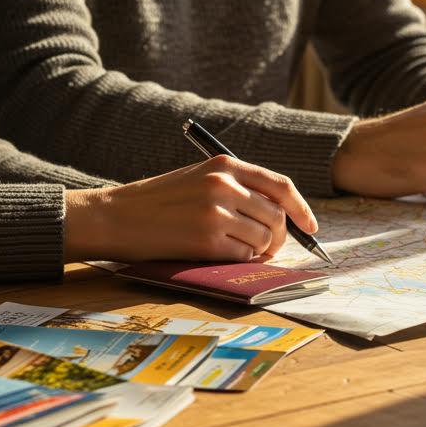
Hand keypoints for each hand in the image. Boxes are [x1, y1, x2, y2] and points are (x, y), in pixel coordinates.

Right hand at [63, 155, 317, 262]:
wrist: (114, 216)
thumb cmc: (157, 202)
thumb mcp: (198, 178)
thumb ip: (236, 188)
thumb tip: (281, 214)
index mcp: (225, 164)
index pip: (281, 186)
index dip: (302, 209)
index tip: (311, 226)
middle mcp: (224, 184)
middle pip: (278, 216)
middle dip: (280, 238)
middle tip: (268, 249)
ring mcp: (217, 212)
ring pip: (264, 239)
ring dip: (259, 252)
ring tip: (239, 251)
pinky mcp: (207, 239)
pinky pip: (243, 256)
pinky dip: (240, 261)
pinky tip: (222, 256)